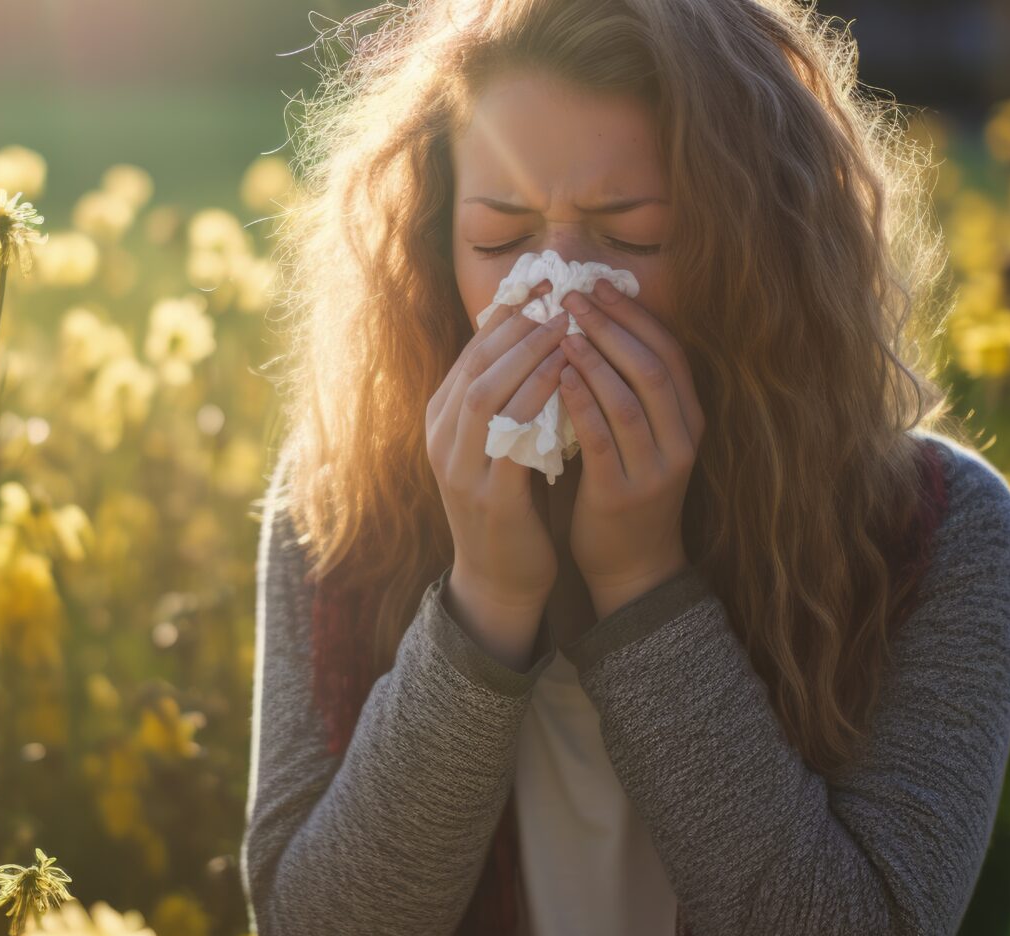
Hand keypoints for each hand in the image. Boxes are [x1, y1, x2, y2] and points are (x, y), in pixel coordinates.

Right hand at [426, 277, 575, 667]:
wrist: (497, 577)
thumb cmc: (508, 502)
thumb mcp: (496, 443)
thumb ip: (506, 398)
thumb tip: (536, 338)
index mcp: (441, 421)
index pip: (470, 353)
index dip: (505, 316)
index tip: (542, 284)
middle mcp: (442, 439)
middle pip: (475, 364)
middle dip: (517, 325)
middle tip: (558, 294)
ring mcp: (460, 468)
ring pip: (487, 393)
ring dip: (527, 355)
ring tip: (566, 325)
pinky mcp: (489, 496)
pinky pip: (512, 437)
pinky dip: (539, 401)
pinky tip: (568, 378)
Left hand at [557, 278, 706, 618]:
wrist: (631, 565)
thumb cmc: (625, 488)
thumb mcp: (640, 436)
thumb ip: (627, 389)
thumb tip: (591, 324)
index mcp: (688, 420)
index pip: (670, 352)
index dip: (636, 315)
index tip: (601, 284)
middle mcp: (681, 441)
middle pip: (653, 368)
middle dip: (614, 326)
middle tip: (575, 297)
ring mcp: (655, 469)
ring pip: (630, 400)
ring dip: (596, 359)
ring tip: (563, 329)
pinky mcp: (623, 494)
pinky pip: (603, 439)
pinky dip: (581, 403)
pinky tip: (557, 377)